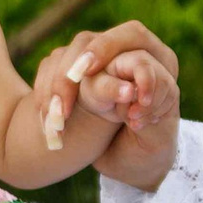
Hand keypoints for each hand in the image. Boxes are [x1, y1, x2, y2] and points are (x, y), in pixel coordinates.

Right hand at [29, 20, 179, 162]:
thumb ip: (148, 110)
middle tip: (63, 99)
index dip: (108, 47)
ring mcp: (98, 65)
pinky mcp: (76, 77)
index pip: (133, 35)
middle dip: (73, 66)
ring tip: (54, 118)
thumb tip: (128, 89)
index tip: (89, 71)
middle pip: (90, 40)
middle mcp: (124, 56)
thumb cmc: (150, 151)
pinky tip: (46, 119)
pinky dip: (44, 93)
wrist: (130, 167)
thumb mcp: (157, 138)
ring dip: (56, 84)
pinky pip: (50, 71)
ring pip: (67, 55)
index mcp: (157, 62)